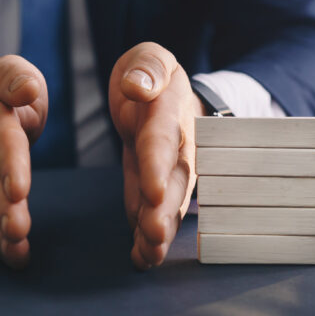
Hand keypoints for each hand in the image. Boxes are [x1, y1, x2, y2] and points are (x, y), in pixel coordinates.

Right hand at [0, 55, 47, 267]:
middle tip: (17, 227)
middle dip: (1, 204)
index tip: (19, 188)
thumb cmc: (4, 90)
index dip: (9, 162)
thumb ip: (17, 77)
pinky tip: (15, 257)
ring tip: (17, 245)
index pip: (0, 137)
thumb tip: (25, 90)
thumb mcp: (10, 72)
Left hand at [108, 42, 205, 269]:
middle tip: (154, 235)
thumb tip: (137, 86)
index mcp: (170, 112)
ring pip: (169, 203)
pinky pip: (152, 210)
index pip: (163, 140)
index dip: (158, 166)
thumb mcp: (148, 58)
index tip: (154, 192)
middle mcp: (177, 146)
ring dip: (160, 230)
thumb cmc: (151, 73)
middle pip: (174, 181)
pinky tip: (141, 257)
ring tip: (149, 255)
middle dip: (165, 210)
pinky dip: (147, 234)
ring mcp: (169, 170)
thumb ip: (147, 69)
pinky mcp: (154, 186)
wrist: (162, 92)